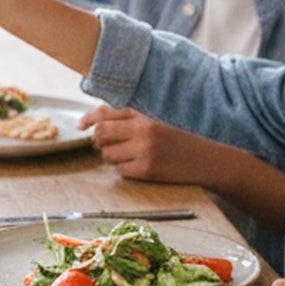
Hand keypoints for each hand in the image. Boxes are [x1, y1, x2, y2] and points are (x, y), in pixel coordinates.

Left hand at [79, 105, 208, 183]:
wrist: (204, 159)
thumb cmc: (174, 139)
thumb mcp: (152, 120)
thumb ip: (125, 116)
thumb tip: (95, 118)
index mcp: (142, 117)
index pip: (105, 114)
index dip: (88, 119)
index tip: (80, 126)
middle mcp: (142, 132)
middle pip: (101, 135)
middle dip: (99, 141)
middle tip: (108, 144)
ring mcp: (145, 152)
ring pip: (108, 155)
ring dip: (113, 157)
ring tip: (129, 155)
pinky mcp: (148, 171)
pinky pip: (121, 171)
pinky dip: (124, 170)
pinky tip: (138, 166)